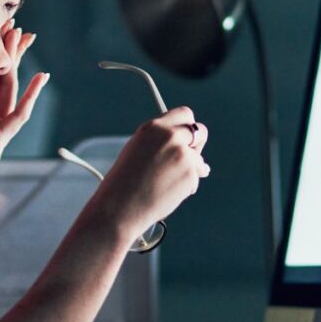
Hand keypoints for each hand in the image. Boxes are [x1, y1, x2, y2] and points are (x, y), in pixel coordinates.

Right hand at [91, 106, 209, 239]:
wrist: (120, 207)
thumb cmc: (124, 182)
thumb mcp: (138, 150)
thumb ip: (161, 142)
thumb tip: (191, 146)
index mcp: (153, 127)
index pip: (184, 114)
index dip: (187, 126)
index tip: (187, 136)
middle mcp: (170, 136)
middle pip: (200, 131)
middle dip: (197, 145)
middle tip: (188, 159)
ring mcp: (182, 154)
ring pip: (199, 159)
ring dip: (191, 169)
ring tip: (165, 183)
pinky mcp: (190, 173)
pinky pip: (197, 176)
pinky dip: (187, 185)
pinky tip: (168, 192)